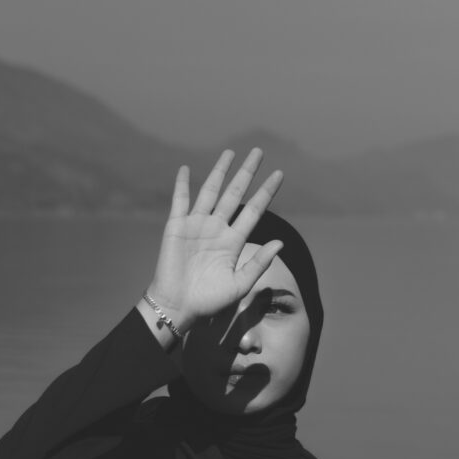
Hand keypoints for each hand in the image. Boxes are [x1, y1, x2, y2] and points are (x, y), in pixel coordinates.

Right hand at [145, 149, 284, 335]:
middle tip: (258, 152)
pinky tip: (186, 169)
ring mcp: (197, 225)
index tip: (279, 174)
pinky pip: (180, 201)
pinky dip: (182, 184)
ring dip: (220, 172)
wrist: (177, 307)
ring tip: (230, 153)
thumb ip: (259, 263)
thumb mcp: (240, 284)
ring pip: (211, 191)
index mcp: (234, 241)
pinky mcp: (176, 227)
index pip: (255, 210)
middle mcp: (217, 228)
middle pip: (235, 194)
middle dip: (247, 173)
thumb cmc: (209, 301)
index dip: (266, 192)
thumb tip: (281, 242)